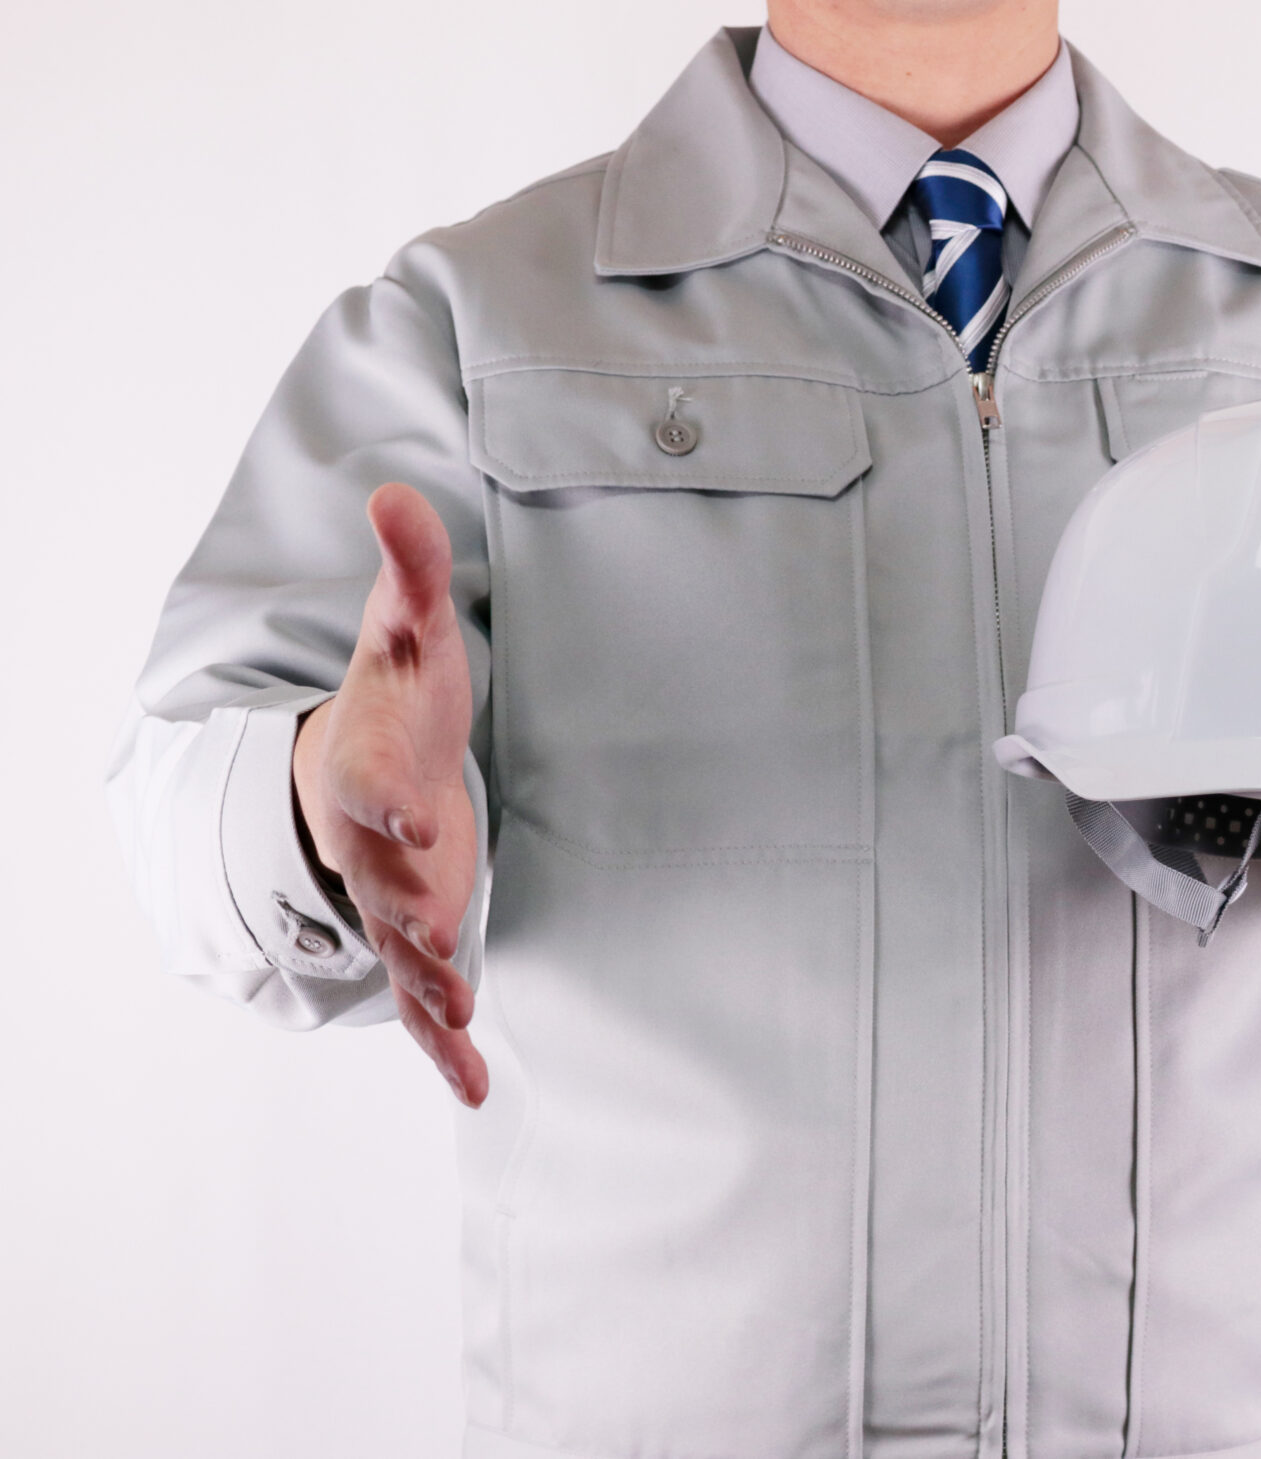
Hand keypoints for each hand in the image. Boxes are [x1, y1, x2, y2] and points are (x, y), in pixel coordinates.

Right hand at [291, 483, 485, 1106]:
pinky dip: (448, 1050)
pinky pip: (426, 1002)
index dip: (390, 801)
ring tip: (458, 1013)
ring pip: (404, 953)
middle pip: (384, 881)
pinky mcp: (422, 936)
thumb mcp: (409, 626)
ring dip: (428, 985)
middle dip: (405, 907)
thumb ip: (408, 567)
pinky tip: (478, 1091)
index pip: (372, 785)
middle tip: (432, 934)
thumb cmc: (401, 692)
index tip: (415, 814)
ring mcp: (394, 899)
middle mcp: (371, 846)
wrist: (369, 756)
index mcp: (367, 770)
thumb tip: (395, 493)